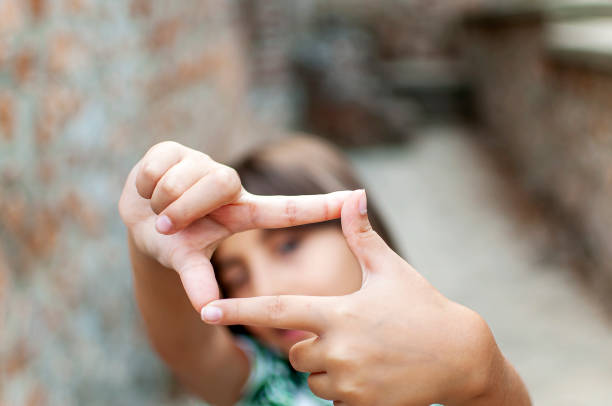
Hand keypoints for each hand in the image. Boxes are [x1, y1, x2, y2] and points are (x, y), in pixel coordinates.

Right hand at [118, 141, 351, 312]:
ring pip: (184, 177)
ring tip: (159, 210)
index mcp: (241, 212)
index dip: (320, 206)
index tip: (356, 199)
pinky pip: (157, 167)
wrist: (138, 218)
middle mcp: (228, 186)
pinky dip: (144, 186)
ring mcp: (201, 165)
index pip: (285, 208)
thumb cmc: (175, 240)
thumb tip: (205, 309)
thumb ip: (199, 281)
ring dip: (162, 200)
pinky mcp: (172, 151)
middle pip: (222, 181)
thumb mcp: (187, 260)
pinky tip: (147, 190)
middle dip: (188, 205)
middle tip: (168, 224)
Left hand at [202, 190, 504, 405]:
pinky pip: (334, 400)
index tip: (207, 311)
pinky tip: (375, 375)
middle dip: (311, 344)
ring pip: (314, 378)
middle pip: (296, 350)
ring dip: (329, 368)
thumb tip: (352, 196)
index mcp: (339, 313)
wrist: (462, 357)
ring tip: (368, 354)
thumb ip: (361, 237)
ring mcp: (350, 385)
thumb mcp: (391, 270)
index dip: (239, 311)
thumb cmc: (423, 307)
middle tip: (349, 334)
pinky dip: (346, 389)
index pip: (277, 312)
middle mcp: (338, 351)